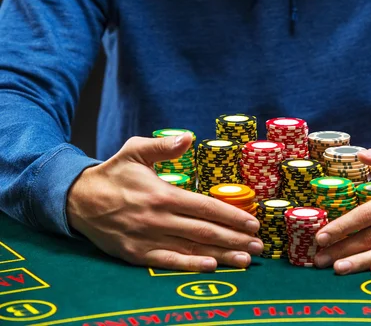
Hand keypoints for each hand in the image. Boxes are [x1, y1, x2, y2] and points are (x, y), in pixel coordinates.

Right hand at [66, 134, 262, 271]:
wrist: (77, 200)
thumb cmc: (113, 174)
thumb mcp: (134, 151)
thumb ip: (163, 146)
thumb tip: (189, 137)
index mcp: (162, 194)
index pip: (205, 207)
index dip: (231, 216)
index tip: (253, 222)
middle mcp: (158, 219)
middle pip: (204, 231)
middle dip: (235, 238)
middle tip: (259, 245)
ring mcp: (147, 239)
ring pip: (191, 248)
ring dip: (222, 255)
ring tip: (246, 259)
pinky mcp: (136, 254)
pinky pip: (168, 262)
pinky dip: (190, 265)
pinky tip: (211, 267)